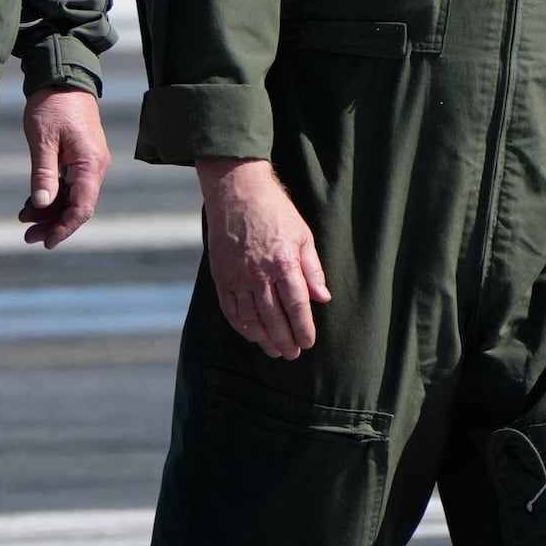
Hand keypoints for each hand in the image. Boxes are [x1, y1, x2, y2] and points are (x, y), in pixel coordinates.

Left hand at [18, 87, 109, 246]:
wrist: (62, 76)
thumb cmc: (52, 104)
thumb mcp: (43, 140)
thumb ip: (44, 174)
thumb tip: (42, 204)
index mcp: (90, 164)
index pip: (81, 207)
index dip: (64, 228)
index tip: (45, 241)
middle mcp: (94, 166)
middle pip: (77, 207)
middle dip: (53, 224)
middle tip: (27, 236)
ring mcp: (88, 162)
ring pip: (71, 197)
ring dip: (50, 211)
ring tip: (24, 218)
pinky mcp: (80, 157)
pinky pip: (68, 184)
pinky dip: (51, 195)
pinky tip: (32, 202)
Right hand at [197, 155, 326, 359]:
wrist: (236, 190)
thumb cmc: (275, 211)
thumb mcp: (303, 235)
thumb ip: (312, 269)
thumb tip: (323, 299)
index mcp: (283, 261)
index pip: (296, 305)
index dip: (303, 328)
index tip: (309, 342)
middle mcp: (259, 272)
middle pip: (274, 317)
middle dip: (285, 340)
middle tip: (293, 354)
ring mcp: (237, 275)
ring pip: (252, 317)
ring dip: (264, 338)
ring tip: (276, 351)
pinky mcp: (221, 275)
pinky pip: (231, 309)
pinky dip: (242, 326)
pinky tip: (252, 335)